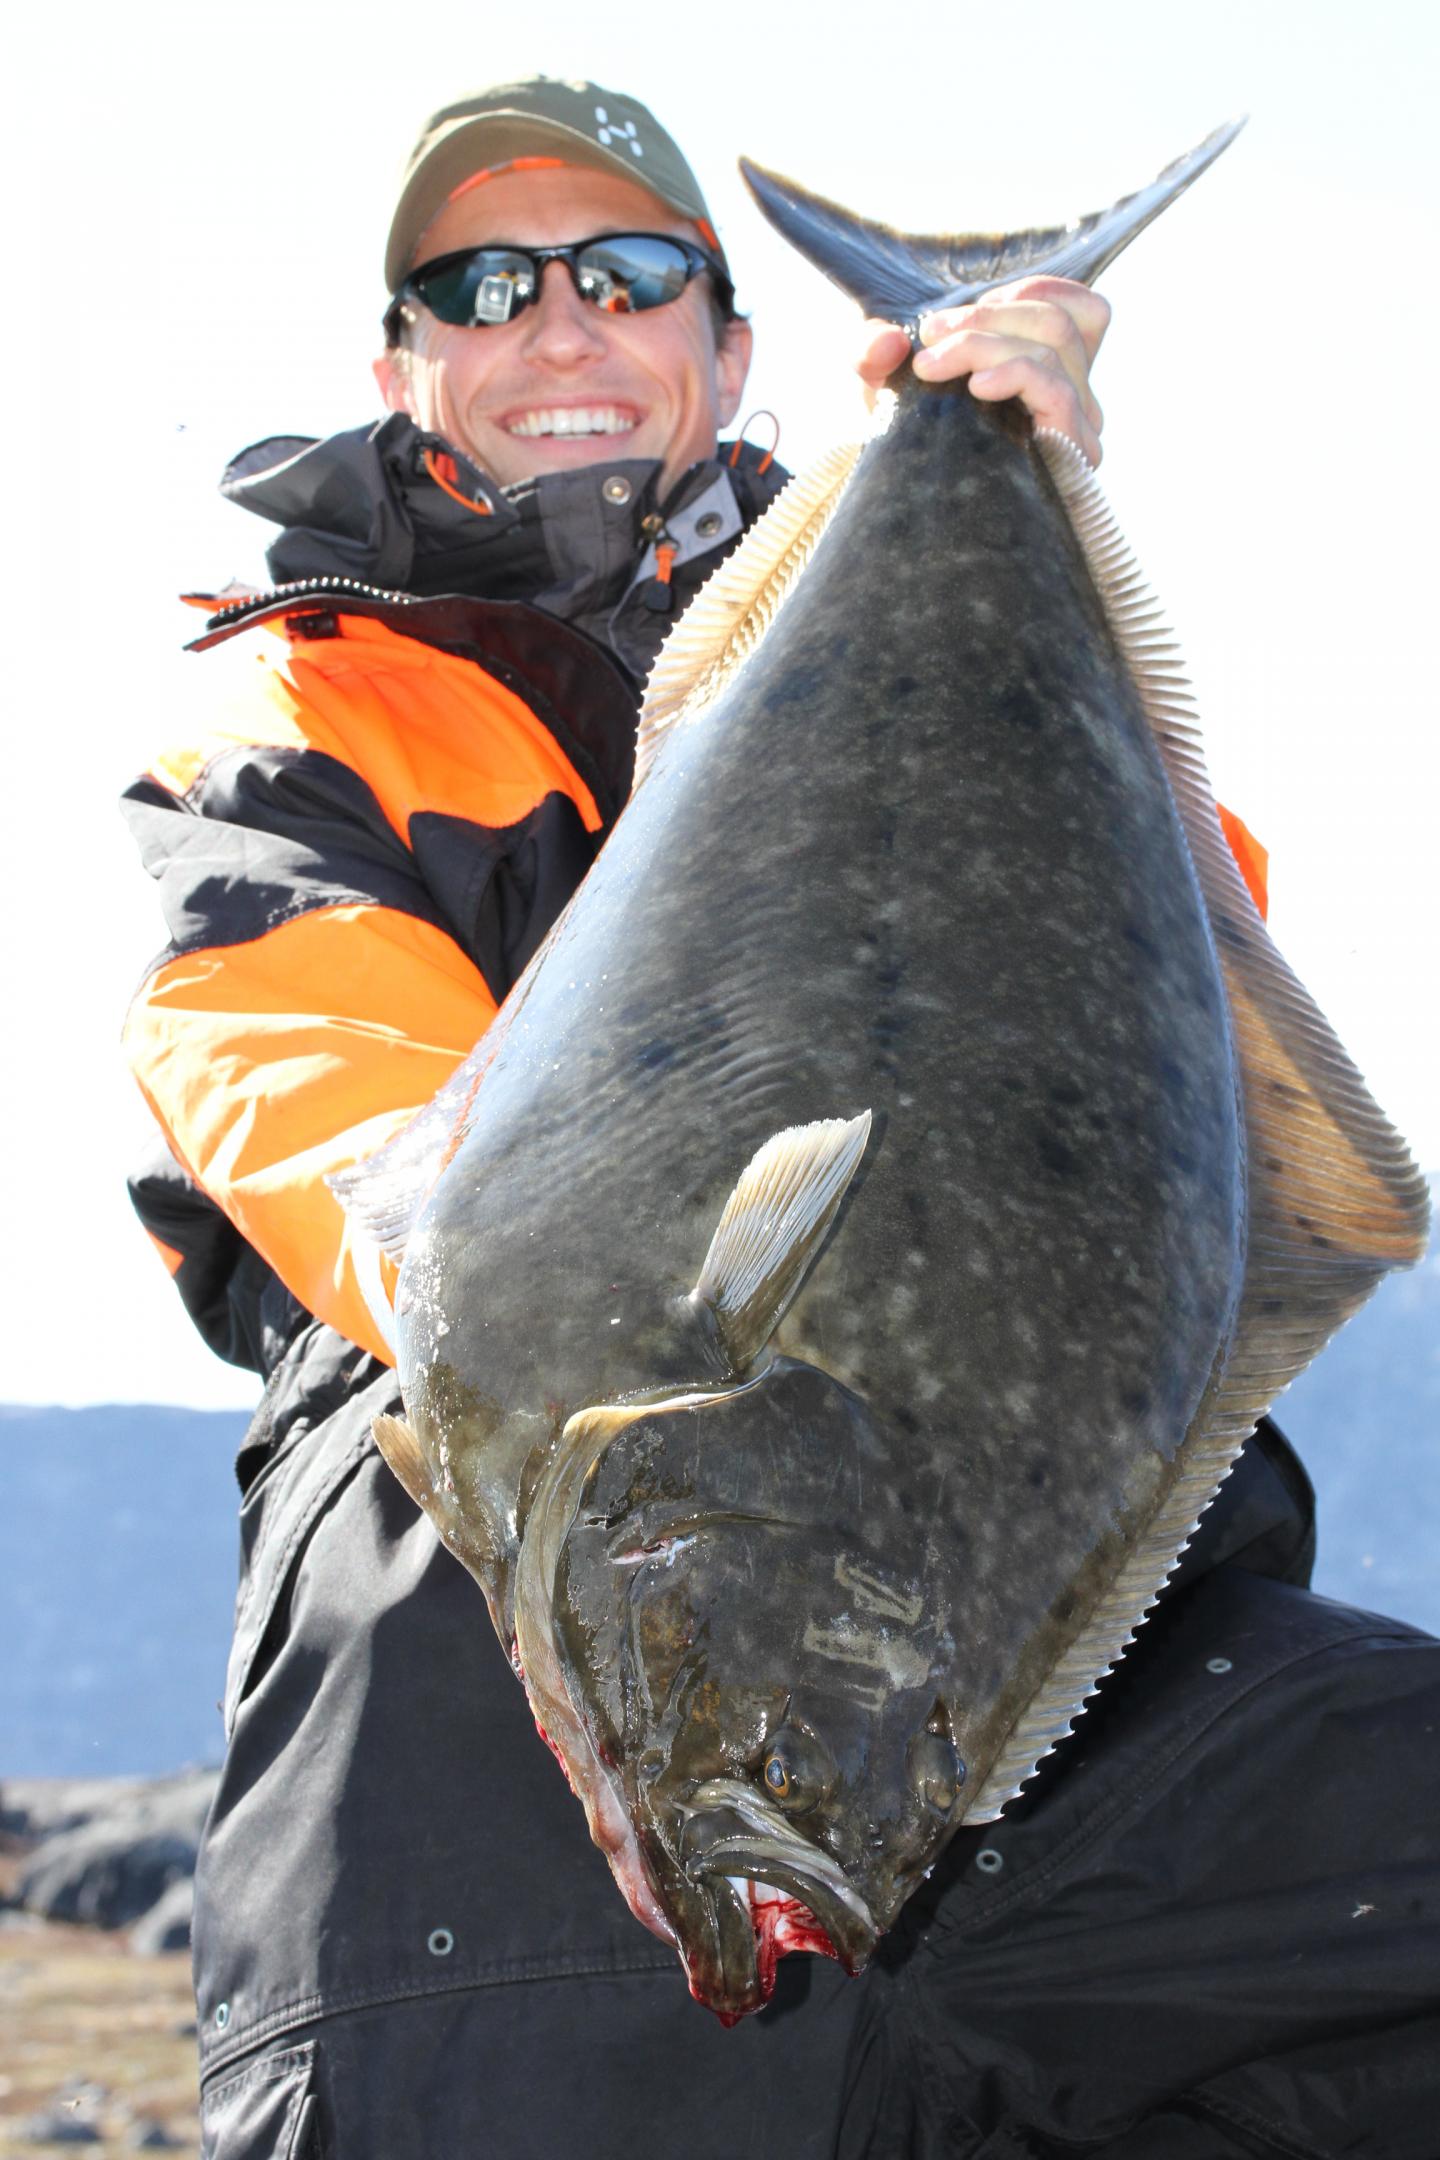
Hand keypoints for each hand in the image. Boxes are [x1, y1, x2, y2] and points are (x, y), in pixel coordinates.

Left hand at [856, 277, 1110, 466]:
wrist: (907, 521)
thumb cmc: (908, 450)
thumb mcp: (882, 388)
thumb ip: (873, 351)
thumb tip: (888, 339)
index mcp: (1053, 374)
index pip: (1082, 310)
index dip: (1028, 293)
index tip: (969, 315)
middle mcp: (1075, 398)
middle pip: (1056, 323)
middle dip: (987, 317)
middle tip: (931, 335)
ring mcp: (1077, 427)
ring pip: (1051, 348)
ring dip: (984, 343)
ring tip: (931, 368)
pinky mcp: (1070, 451)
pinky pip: (1055, 390)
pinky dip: (1014, 373)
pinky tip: (975, 387)